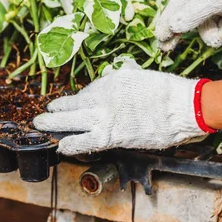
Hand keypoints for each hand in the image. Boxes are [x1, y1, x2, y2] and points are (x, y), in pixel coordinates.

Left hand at [33, 69, 207, 155]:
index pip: (85, 92)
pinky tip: (62, 147)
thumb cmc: (166, 91)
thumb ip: (125, 77)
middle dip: (55, 111)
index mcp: (110, 81)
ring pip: (70, 122)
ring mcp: (103, 117)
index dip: (73, 101)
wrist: (179, 106)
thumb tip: (116, 75)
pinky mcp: (110, 136)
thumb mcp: (140, 76)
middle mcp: (102, 97)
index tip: (65, 104)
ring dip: (54, 125)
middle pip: (71, 106)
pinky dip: (71, 144)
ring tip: (41, 127)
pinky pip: (84, 141)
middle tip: (42, 114)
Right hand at [155, 0, 221, 50]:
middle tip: (168, 48)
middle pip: (189, 13)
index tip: (159, 37)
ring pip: (205, 24)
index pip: (178, 0)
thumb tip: (173, 26)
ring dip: (213, 33)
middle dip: (185, 30)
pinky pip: (220, 26)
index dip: (168, 19)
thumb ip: (195, 13)